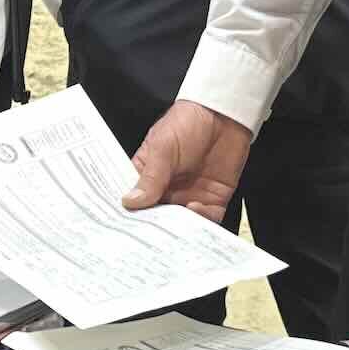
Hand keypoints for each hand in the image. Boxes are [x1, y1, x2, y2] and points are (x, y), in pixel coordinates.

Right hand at [122, 100, 252, 222]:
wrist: (224, 115)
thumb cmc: (187, 122)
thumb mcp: (163, 147)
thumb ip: (150, 177)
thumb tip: (129, 202)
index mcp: (147, 176)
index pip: (134, 201)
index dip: (129, 214)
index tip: (123, 226)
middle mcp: (167, 190)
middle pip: (156, 217)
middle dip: (154, 228)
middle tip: (150, 234)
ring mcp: (189, 196)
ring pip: (181, 224)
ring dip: (178, 228)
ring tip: (174, 226)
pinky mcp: (213, 200)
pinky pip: (207, 220)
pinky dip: (201, 222)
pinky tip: (195, 210)